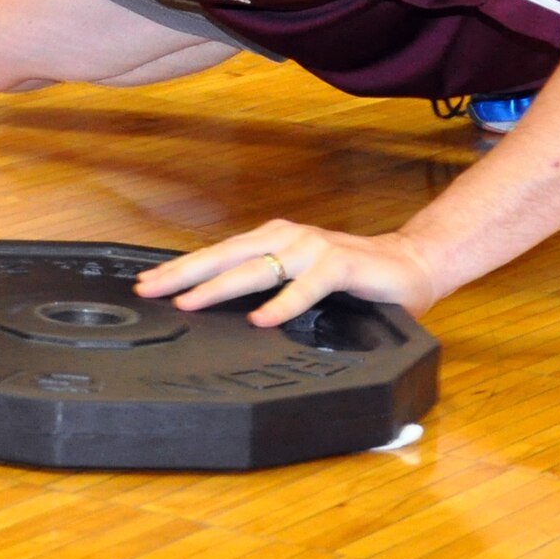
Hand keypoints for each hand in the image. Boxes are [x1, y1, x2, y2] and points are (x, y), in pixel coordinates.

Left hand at [134, 219, 440, 324]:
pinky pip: (307, 286)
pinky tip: (260, 320)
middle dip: (185, 273)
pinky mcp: (341, 265)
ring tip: (189, 303)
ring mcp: (314, 248)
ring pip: (258, 268)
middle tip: (151, 289)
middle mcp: (288, 238)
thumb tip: (221, 308)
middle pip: (226, 255)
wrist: (412, 265)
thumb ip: (268, 287)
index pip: (218, 254)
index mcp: (274, 241)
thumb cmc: (353, 278)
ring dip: (221, 286)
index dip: (181, 268)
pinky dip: (282, 303)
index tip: (147, 282)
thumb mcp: (300, 281)